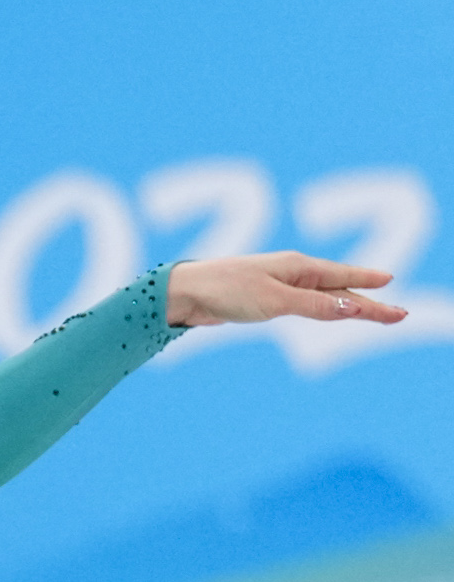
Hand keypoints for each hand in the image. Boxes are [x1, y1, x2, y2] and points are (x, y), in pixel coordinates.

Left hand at [166, 249, 405, 330]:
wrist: (184, 294)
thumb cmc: (227, 290)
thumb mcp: (275, 300)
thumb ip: (314, 305)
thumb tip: (352, 308)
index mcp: (299, 267)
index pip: (344, 279)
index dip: (369, 286)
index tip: (393, 286)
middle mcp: (293, 273)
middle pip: (339, 290)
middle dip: (368, 302)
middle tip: (397, 315)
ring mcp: (279, 285)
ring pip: (323, 298)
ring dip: (349, 306)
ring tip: (372, 314)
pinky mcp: (264, 299)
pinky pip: (304, 305)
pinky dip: (324, 309)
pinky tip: (330, 311)